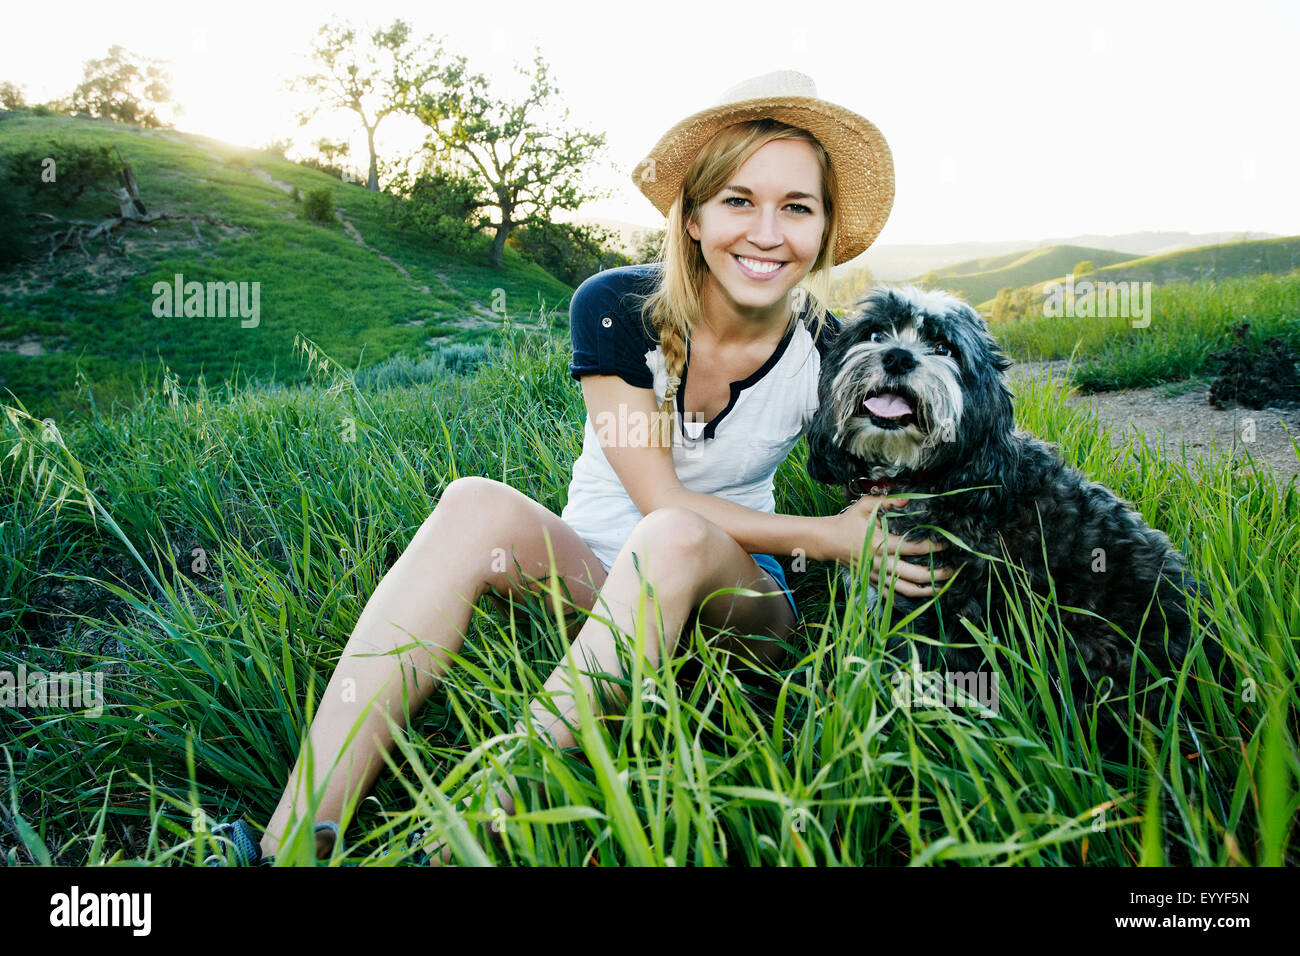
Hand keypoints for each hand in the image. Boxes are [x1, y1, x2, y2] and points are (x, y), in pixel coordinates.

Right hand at [825, 495, 953, 598]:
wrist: (827, 541)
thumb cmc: (848, 521)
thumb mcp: (865, 506)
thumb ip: (887, 501)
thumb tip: (910, 498)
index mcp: (881, 543)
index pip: (914, 548)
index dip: (933, 548)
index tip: (947, 545)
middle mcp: (880, 563)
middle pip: (914, 574)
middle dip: (936, 574)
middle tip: (953, 570)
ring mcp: (876, 576)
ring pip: (905, 590)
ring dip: (926, 591)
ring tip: (942, 587)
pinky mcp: (873, 582)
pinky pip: (893, 596)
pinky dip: (908, 598)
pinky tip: (921, 596)